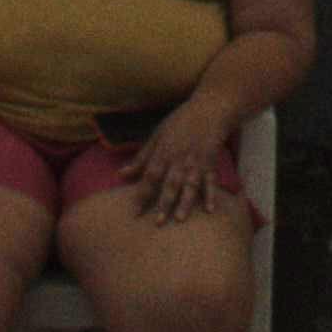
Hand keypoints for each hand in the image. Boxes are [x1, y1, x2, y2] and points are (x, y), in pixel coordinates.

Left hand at [128, 99, 235, 225]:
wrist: (209, 108)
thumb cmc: (180, 122)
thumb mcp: (157, 135)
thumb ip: (141, 157)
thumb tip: (120, 174)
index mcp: (164, 152)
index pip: (150, 176)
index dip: (142, 194)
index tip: (134, 213)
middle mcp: (179, 159)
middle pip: (170, 183)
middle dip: (164, 203)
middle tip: (157, 223)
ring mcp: (196, 161)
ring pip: (190, 184)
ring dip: (185, 202)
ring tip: (180, 219)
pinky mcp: (211, 162)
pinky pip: (211, 181)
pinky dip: (211, 194)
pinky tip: (210, 209)